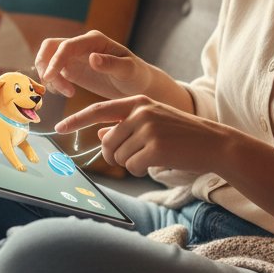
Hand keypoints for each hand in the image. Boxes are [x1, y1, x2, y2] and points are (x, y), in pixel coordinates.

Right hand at [35, 30, 150, 100]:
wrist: (136, 85)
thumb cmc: (136, 75)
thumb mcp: (128, 70)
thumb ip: (111, 64)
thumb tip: (92, 58)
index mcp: (94, 41)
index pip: (67, 46)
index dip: (55, 60)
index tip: (50, 78)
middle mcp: (81, 45)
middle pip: (50, 47)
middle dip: (45, 65)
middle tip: (52, 86)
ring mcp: (75, 56)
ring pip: (48, 59)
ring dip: (49, 76)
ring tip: (67, 92)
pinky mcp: (73, 68)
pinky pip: (54, 71)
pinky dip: (53, 82)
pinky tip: (67, 92)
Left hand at [55, 95, 226, 177]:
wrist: (214, 143)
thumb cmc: (182, 135)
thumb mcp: (154, 122)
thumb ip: (126, 125)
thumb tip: (101, 133)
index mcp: (138, 102)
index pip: (99, 110)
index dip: (77, 120)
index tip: (59, 127)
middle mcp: (140, 112)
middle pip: (107, 142)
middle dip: (115, 155)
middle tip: (134, 157)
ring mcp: (147, 129)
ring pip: (118, 156)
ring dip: (131, 163)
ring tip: (152, 156)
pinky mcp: (154, 147)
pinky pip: (131, 167)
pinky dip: (140, 170)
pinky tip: (157, 163)